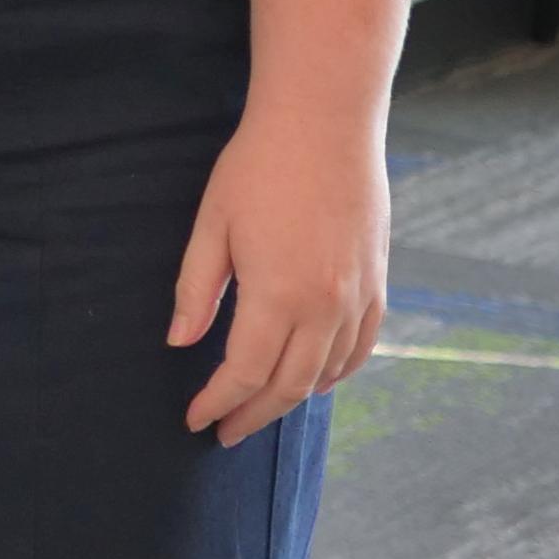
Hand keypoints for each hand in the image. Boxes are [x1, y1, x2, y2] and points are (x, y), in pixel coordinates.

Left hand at [171, 99, 390, 443]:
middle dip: (252, 414)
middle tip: (224, 432)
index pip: (245, 372)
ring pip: (327, 373)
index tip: (195, 421)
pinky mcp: (378, 284)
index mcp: (279, 295)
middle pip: (289, 385)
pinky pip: (360, 348)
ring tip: (259, 412)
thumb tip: (179, 342)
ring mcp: (359, 298)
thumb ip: (196, 290)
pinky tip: (314, 382)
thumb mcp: (211, 226)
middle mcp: (327, 307)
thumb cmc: (256, 169)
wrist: (324, 126)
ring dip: (292, 400)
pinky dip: (335, 374)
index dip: (219, 402)